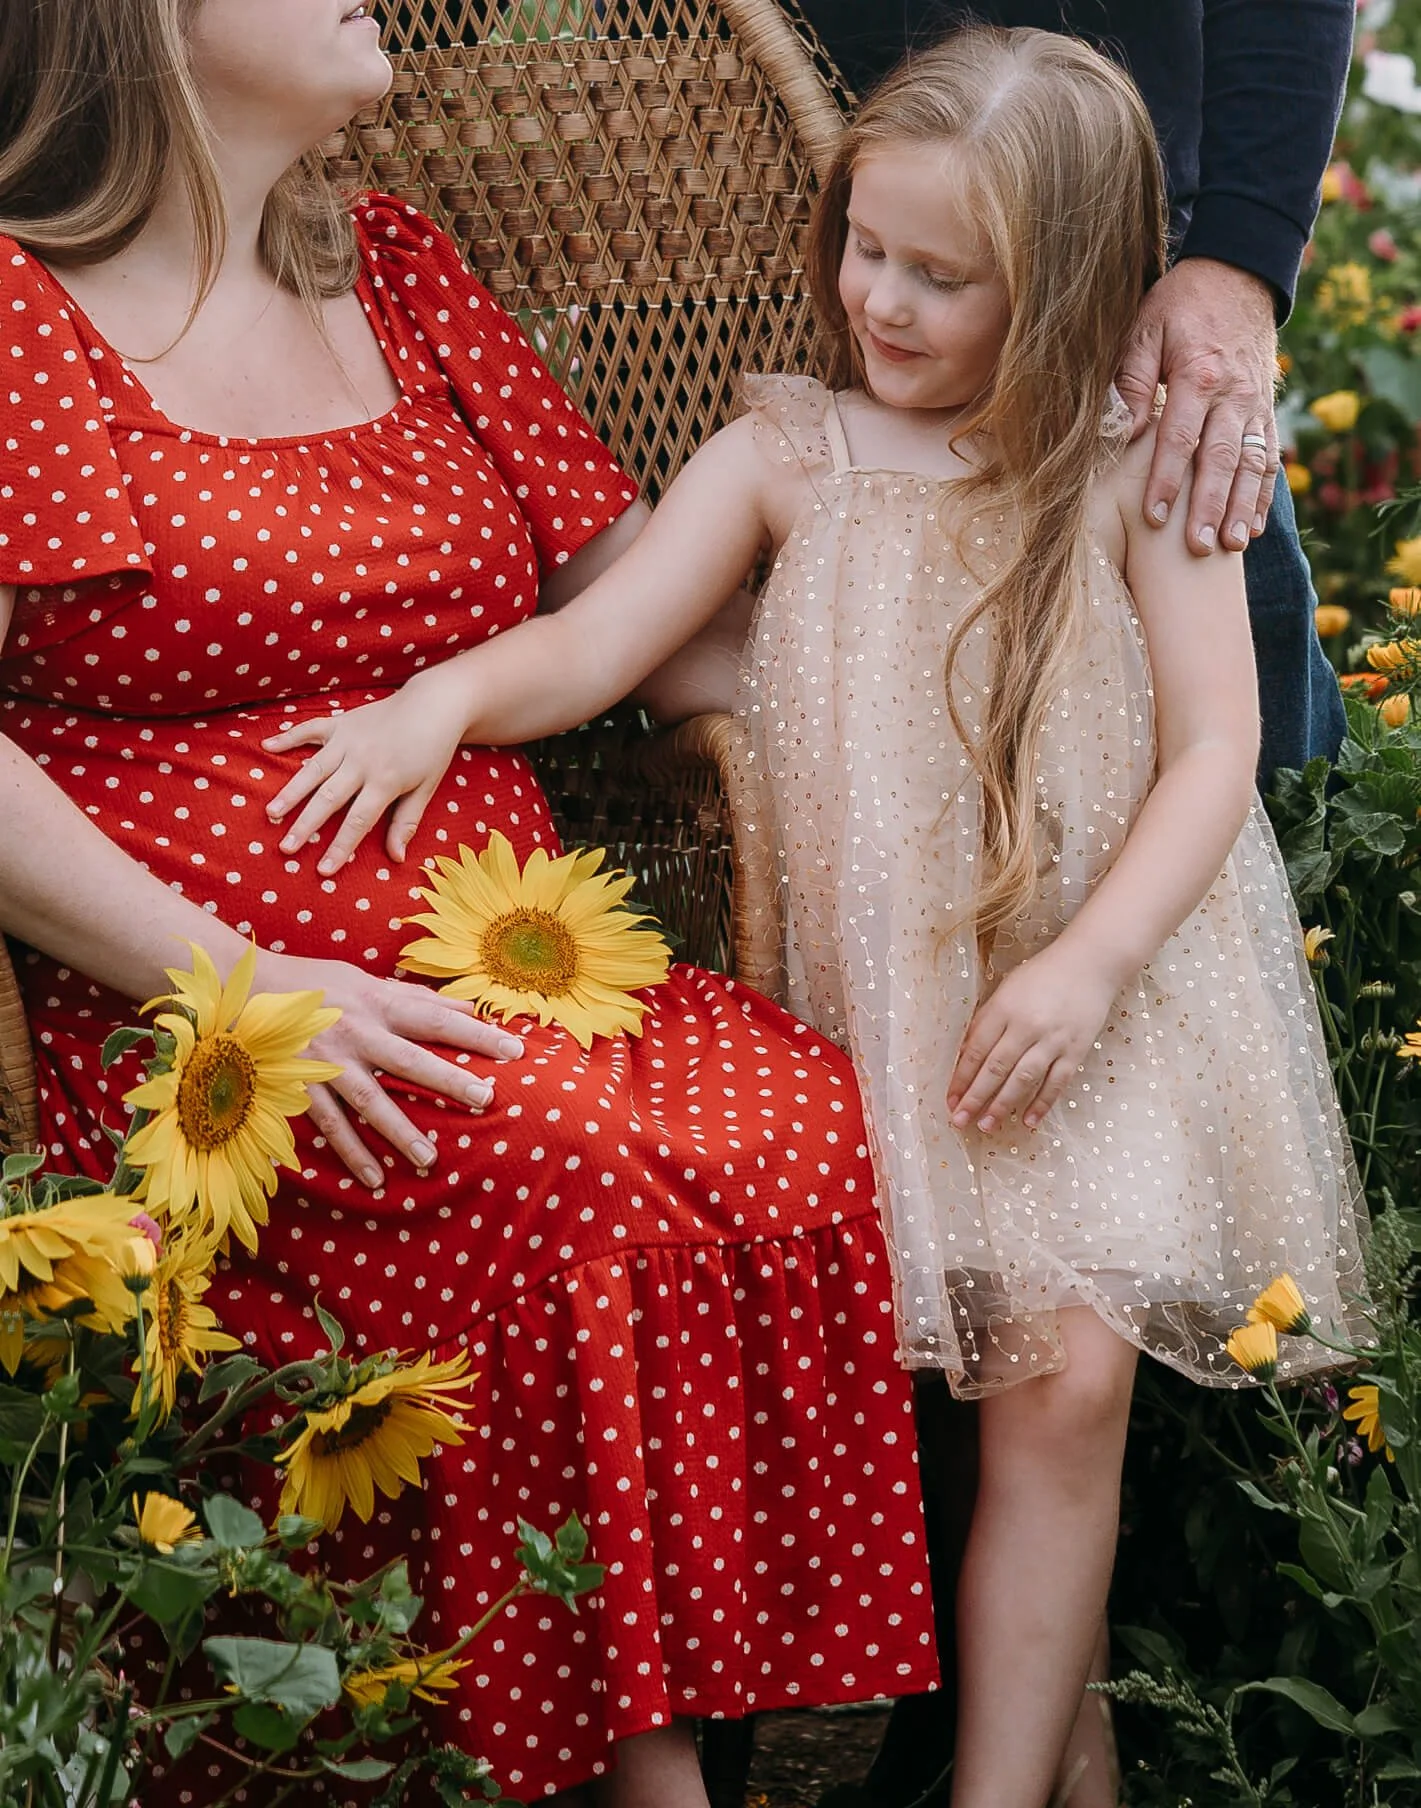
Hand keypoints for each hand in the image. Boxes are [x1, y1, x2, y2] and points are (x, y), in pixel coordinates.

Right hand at [255, 949, 523, 1188]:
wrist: (242, 987)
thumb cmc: (318, 985)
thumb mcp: (367, 981)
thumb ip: (417, 999)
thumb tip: (470, 1006)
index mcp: (379, 1002)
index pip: (438, 1017)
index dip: (477, 1032)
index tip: (515, 1049)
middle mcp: (358, 1031)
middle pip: (410, 1058)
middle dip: (449, 1079)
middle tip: (486, 1099)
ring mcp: (327, 1061)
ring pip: (369, 1099)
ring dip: (399, 1131)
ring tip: (429, 1160)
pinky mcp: (299, 1084)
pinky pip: (329, 1125)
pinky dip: (350, 1152)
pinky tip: (374, 1179)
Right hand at [262, 674, 468, 873]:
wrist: (434, 704)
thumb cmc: (432, 751)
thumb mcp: (426, 788)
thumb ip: (407, 822)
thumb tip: (397, 858)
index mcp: (386, 781)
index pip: (358, 822)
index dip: (341, 847)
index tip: (324, 870)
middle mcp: (362, 762)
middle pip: (329, 799)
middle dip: (306, 826)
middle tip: (285, 848)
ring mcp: (349, 740)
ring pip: (313, 770)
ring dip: (291, 792)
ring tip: (271, 813)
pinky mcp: (341, 722)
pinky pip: (311, 730)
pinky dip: (288, 737)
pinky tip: (266, 747)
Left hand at [946, 950, 1119, 1134]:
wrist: (1090, 962)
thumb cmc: (1042, 975)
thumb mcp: (1006, 989)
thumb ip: (987, 1020)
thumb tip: (967, 1055)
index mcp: (1004, 1008)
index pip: (976, 1050)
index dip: (961, 1077)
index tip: (950, 1099)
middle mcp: (1027, 1025)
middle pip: (996, 1068)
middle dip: (975, 1097)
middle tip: (961, 1120)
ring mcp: (1053, 1039)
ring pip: (1023, 1079)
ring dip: (1003, 1105)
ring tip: (987, 1125)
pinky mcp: (1076, 1049)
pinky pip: (1056, 1082)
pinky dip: (1042, 1103)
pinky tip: (1028, 1121)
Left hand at [1115, 258, 1279, 555]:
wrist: (1238, 274)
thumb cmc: (1180, 305)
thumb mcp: (1146, 330)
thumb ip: (1132, 380)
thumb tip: (1121, 432)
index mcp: (1199, 375)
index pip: (1180, 437)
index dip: (1166, 479)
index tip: (1154, 517)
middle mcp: (1233, 394)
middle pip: (1220, 459)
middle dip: (1208, 506)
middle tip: (1196, 548)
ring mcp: (1255, 404)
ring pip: (1250, 463)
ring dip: (1240, 507)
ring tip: (1231, 546)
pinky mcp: (1267, 409)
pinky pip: (1269, 456)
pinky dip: (1263, 493)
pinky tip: (1254, 526)